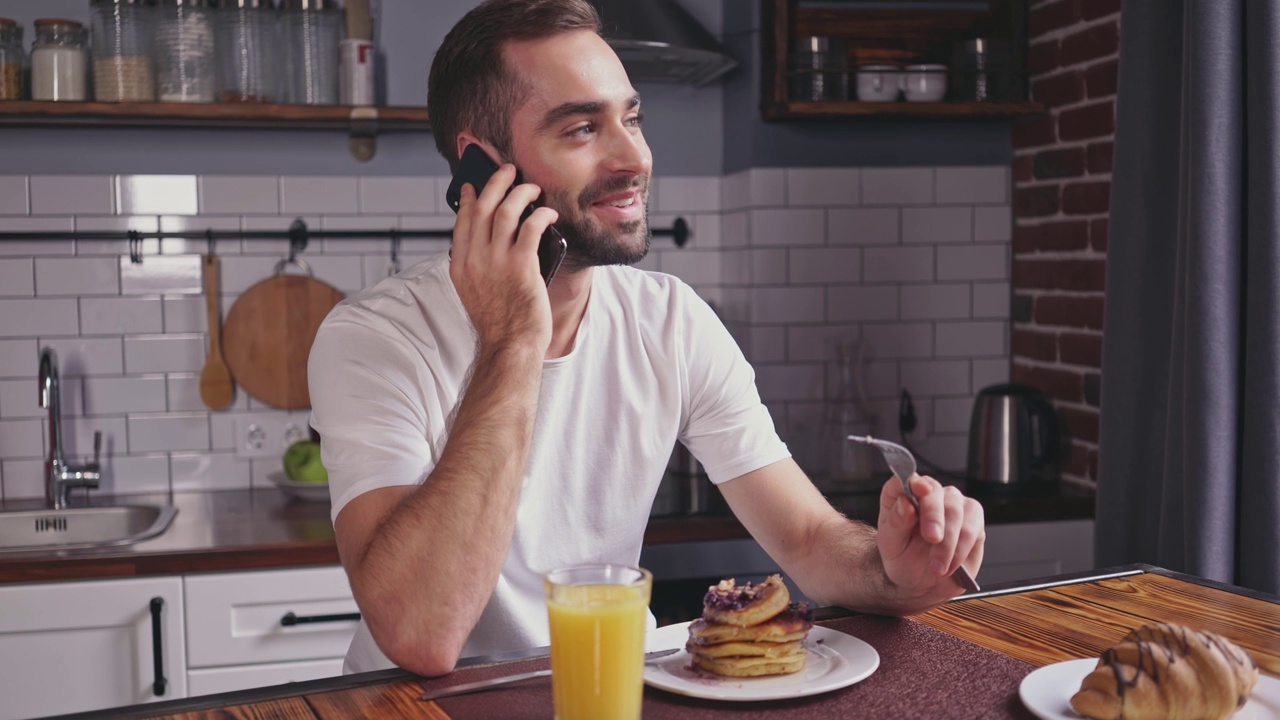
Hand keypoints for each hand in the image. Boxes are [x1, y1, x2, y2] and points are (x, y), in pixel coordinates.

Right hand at [449, 164, 557, 352]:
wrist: (511, 346)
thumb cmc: (500, 324)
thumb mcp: (475, 293)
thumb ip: (478, 267)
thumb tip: (491, 242)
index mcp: (460, 267)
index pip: (462, 222)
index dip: (467, 200)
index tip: (473, 187)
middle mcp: (475, 260)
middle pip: (482, 208)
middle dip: (495, 183)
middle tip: (508, 172)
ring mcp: (497, 262)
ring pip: (506, 211)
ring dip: (520, 193)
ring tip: (532, 188)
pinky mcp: (521, 265)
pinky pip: (531, 227)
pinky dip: (541, 214)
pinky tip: (549, 213)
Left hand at [875, 473, 984, 612]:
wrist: (922, 584)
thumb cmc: (903, 559)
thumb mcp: (891, 545)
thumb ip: (896, 522)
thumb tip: (905, 503)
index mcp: (901, 495)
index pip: (905, 479)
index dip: (912, 482)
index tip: (919, 489)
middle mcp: (929, 494)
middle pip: (935, 492)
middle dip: (934, 516)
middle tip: (932, 539)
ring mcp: (952, 503)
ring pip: (956, 510)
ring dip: (948, 542)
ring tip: (937, 566)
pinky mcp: (973, 519)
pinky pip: (973, 527)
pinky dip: (961, 548)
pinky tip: (950, 564)